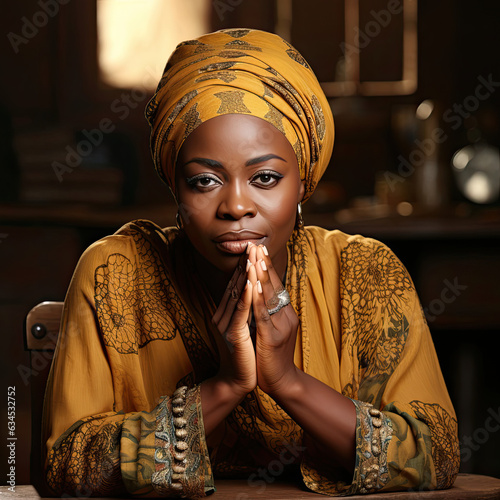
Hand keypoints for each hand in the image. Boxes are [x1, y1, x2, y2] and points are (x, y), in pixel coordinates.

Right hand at [211, 253, 256, 397]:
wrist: (237, 381)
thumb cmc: (245, 355)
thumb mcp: (245, 328)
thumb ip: (245, 311)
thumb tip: (252, 293)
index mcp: (226, 313)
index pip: (236, 285)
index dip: (244, 266)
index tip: (253, 249)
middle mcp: (223, 315)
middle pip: (235, 284)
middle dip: (245, 264)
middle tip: (252, 244)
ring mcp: (226, 324)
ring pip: (237, 294)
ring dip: (245, 274)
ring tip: (251, 256)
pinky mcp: (233, 334)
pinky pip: (240, 312)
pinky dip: (246, 296)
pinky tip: (250, 282)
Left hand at [247, 244, 299, 396]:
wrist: (281, 382)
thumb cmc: (271, 354)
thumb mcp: (270, 328)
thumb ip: (266, 311)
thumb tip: (257, 293)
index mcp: (285, 312)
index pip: (275, 284)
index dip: (266, 266)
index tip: (258, 248)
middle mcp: (286, 315)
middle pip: (274, 285)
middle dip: (264, 264)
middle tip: (256, 245)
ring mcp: (281, 326)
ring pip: (271, 297)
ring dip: (262, 276)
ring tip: (256, 258)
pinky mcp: (273, 338)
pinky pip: (264, 315)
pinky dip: (259, 299)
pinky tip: (255, 286)